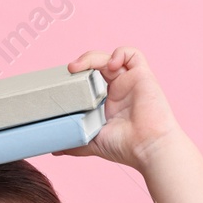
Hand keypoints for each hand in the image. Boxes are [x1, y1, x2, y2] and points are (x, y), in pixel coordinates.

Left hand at [53, 47, 183, 170]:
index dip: (77, 76)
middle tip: (70, 71)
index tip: (64, 82)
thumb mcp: (92, 143)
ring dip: (93, 57)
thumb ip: (75, 143)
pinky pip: (132, 54)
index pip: (90, 79)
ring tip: (80, 66)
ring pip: (110, 57)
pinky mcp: (142, 76)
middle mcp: (119, 90)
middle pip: (97, 65)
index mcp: (107, 102)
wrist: (148, 148)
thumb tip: (54, 148)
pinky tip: (110, 67)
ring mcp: (130, 82)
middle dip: (82, 63)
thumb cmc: (125, 147)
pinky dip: (119, 54)